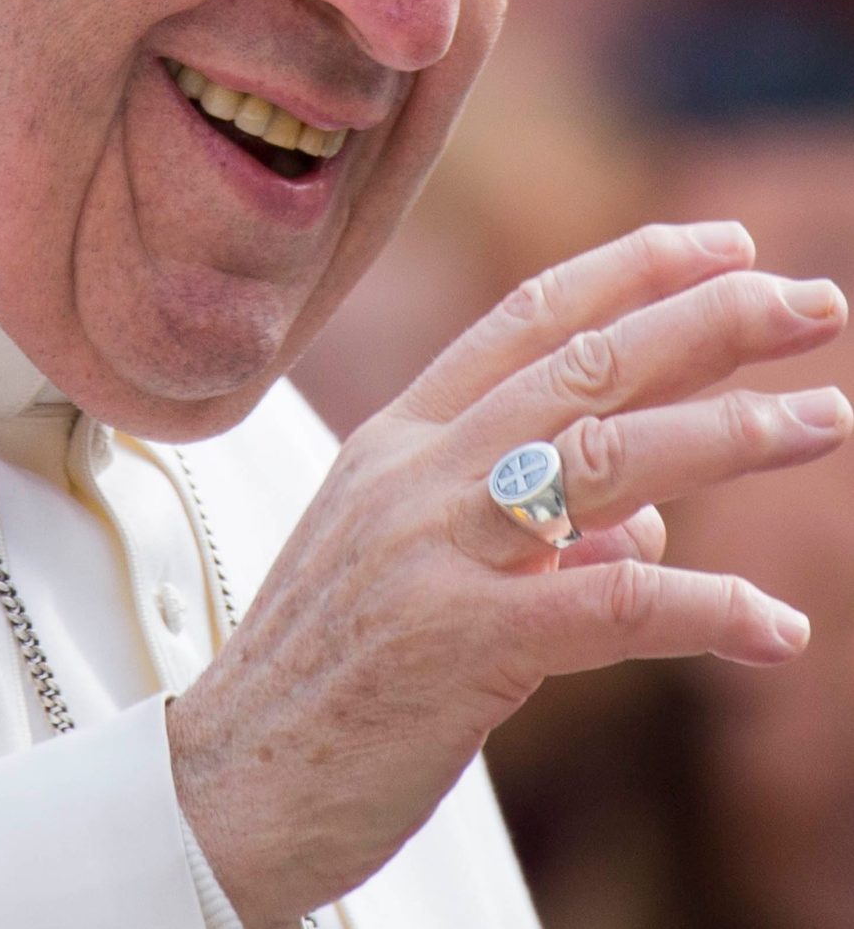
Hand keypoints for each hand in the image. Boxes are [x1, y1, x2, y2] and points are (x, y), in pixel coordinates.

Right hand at [168, 222, 850, 927]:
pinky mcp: (458, 645)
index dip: (633, 270)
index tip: (727, 248)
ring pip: (608, 462)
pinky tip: (777, 629)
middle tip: (816, 303)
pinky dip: (706, 610)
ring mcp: (433, 551)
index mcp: (399, 440)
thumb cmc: (326, 665)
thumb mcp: (410, 560)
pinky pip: (609, 605)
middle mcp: (417, 473)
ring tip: (828, 416)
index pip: (528, 319)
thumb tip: (644, 524)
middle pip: (586, 366)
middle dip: (712, 323)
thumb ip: (527, 526)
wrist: (230, 776)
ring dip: (732, 434)